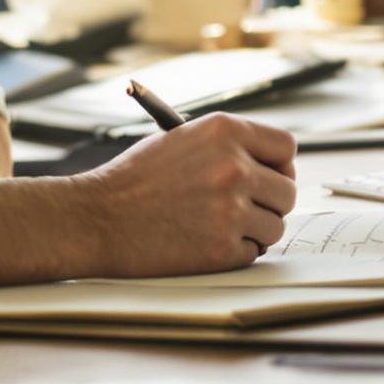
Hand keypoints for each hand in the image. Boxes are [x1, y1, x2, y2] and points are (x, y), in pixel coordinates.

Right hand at [77, 113, 298, 277]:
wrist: (96, 218)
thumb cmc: (133, 180)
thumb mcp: (180, 140)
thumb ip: (226, 147)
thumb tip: (266, 165)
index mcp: (224, 131)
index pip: (285, 147)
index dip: (280, 166)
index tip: (271, 177)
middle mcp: (233, 167)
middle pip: (287, 191)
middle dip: (270, 203)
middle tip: (246, 209)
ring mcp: (230, 209)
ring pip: (275, 226)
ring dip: (254, 231)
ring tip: (218, 226)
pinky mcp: (222, 248)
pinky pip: (253, 252)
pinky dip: (234, 252)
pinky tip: (203, 242)